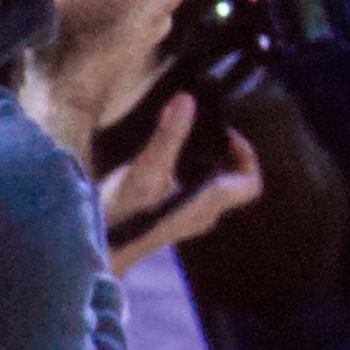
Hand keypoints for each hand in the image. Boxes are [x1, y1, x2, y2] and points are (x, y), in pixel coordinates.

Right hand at [101, 96, 263, 273]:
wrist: (98, 248)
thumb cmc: (124, 214)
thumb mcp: (147, 169)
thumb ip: (169, 135)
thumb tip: (186, 100)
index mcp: (208, 203)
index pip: (251, 185)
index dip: (247, 157)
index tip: (227, 136)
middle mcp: (204, 214)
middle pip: (233, 183)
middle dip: (226, 154)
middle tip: (207, 131)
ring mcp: (187, 219)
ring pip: (213, 187)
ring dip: (208, 163)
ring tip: (189, 140)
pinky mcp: (170, 219)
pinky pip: (195, 193)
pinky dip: (191, 173)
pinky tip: (168, 159)